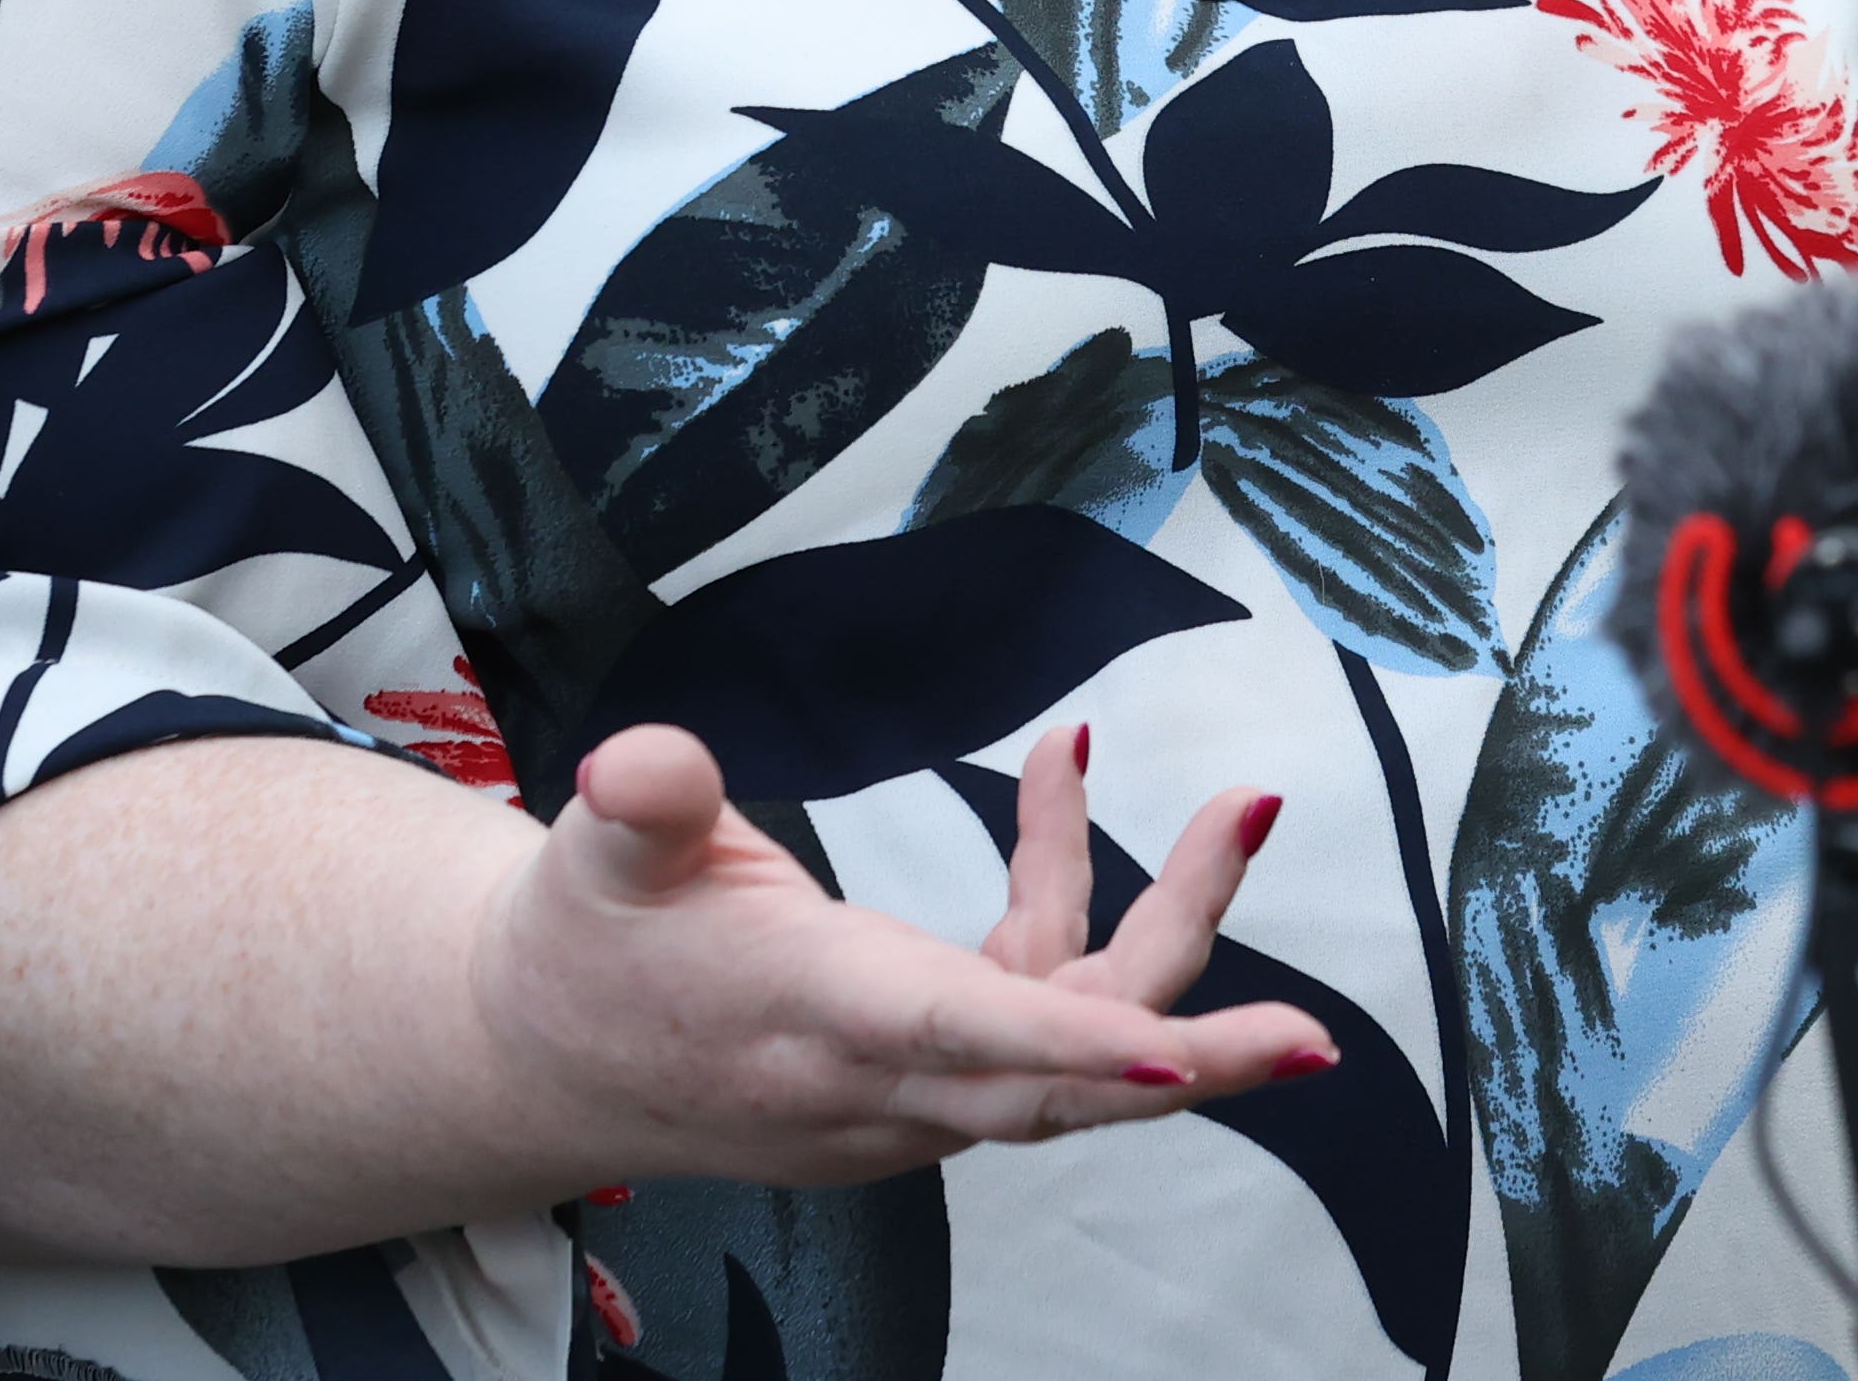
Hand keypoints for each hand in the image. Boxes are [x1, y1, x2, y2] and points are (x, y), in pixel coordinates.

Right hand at [469, 721, 1332, 1183]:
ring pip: (1070, 1032)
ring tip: (1236, 807)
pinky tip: (1065, 777)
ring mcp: (907, 1092)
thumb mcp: (588, 859)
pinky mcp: (922, 1076)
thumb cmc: (583, 947)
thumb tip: (644, 765)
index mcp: (810, 1015)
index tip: (1184, 1053)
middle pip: (1061, 1080)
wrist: (540, 1059)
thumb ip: (639, 808)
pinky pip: (1033, 999)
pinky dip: (1067, 898)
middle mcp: (875, 1078)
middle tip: (1316, 1039)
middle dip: (1198, 1054)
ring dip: (1163, 923)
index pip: (962, 1036)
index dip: (1078, 1046)